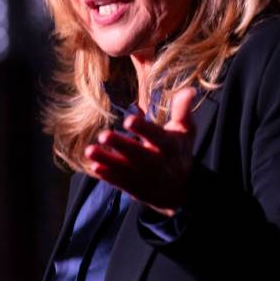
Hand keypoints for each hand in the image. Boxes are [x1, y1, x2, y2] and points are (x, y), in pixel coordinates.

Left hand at [84, 87, 196, 215]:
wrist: (181, 191)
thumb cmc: (179, 153)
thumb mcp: (185, 132)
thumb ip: (182, 111)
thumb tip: (190, 90)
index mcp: (169, 146)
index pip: (156, 136)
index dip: (143, 129)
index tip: (128, 120)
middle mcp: (157, 162)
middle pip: (138, 154)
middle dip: (121, 145)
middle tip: (102, 135)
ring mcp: (144, 177)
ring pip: (125, 169)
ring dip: (107, 160)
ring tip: (89, 150)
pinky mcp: (135, 188)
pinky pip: (120, 183)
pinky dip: (108, 176)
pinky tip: (94, 167)